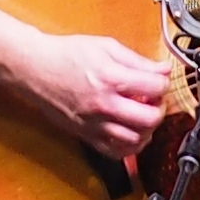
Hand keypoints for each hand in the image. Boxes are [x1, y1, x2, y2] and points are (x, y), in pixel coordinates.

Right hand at [16, 29, 178, 163]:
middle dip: (160, 109)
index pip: (155, 88)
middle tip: (155, 100)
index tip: (161, 80)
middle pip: (150, 119)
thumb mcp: (105, 47)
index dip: (164, 83)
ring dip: (147, 130)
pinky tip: (130, 132)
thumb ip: (138, 60)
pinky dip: (129, 147)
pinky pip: (115, 152)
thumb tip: (162, 69)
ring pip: (135, 141)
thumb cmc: (65, 55)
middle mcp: (104, 105)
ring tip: (143, 116)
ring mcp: (95, 123)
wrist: (34, 69)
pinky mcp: (86, 135)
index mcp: (110, 78)